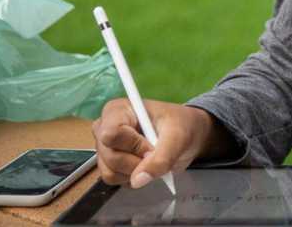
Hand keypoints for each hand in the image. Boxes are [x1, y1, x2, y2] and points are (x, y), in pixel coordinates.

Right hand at [91, 98, 219, 187]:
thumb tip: (138, 180)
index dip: (133, 145)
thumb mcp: (179, 137)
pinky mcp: (108, 164)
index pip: (110, 134)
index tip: (152, 146)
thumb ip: (161, 158)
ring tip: (151, 158)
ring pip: (109, 172)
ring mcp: (104, 147)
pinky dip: (133, 178)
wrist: (187, 136)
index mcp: (118, 110)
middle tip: (156, 152)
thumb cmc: (181, 126)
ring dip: (135, 172)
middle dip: (137, 162)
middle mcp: (105, 127)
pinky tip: (145, 166)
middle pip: (110, 156)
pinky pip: (114, 180)